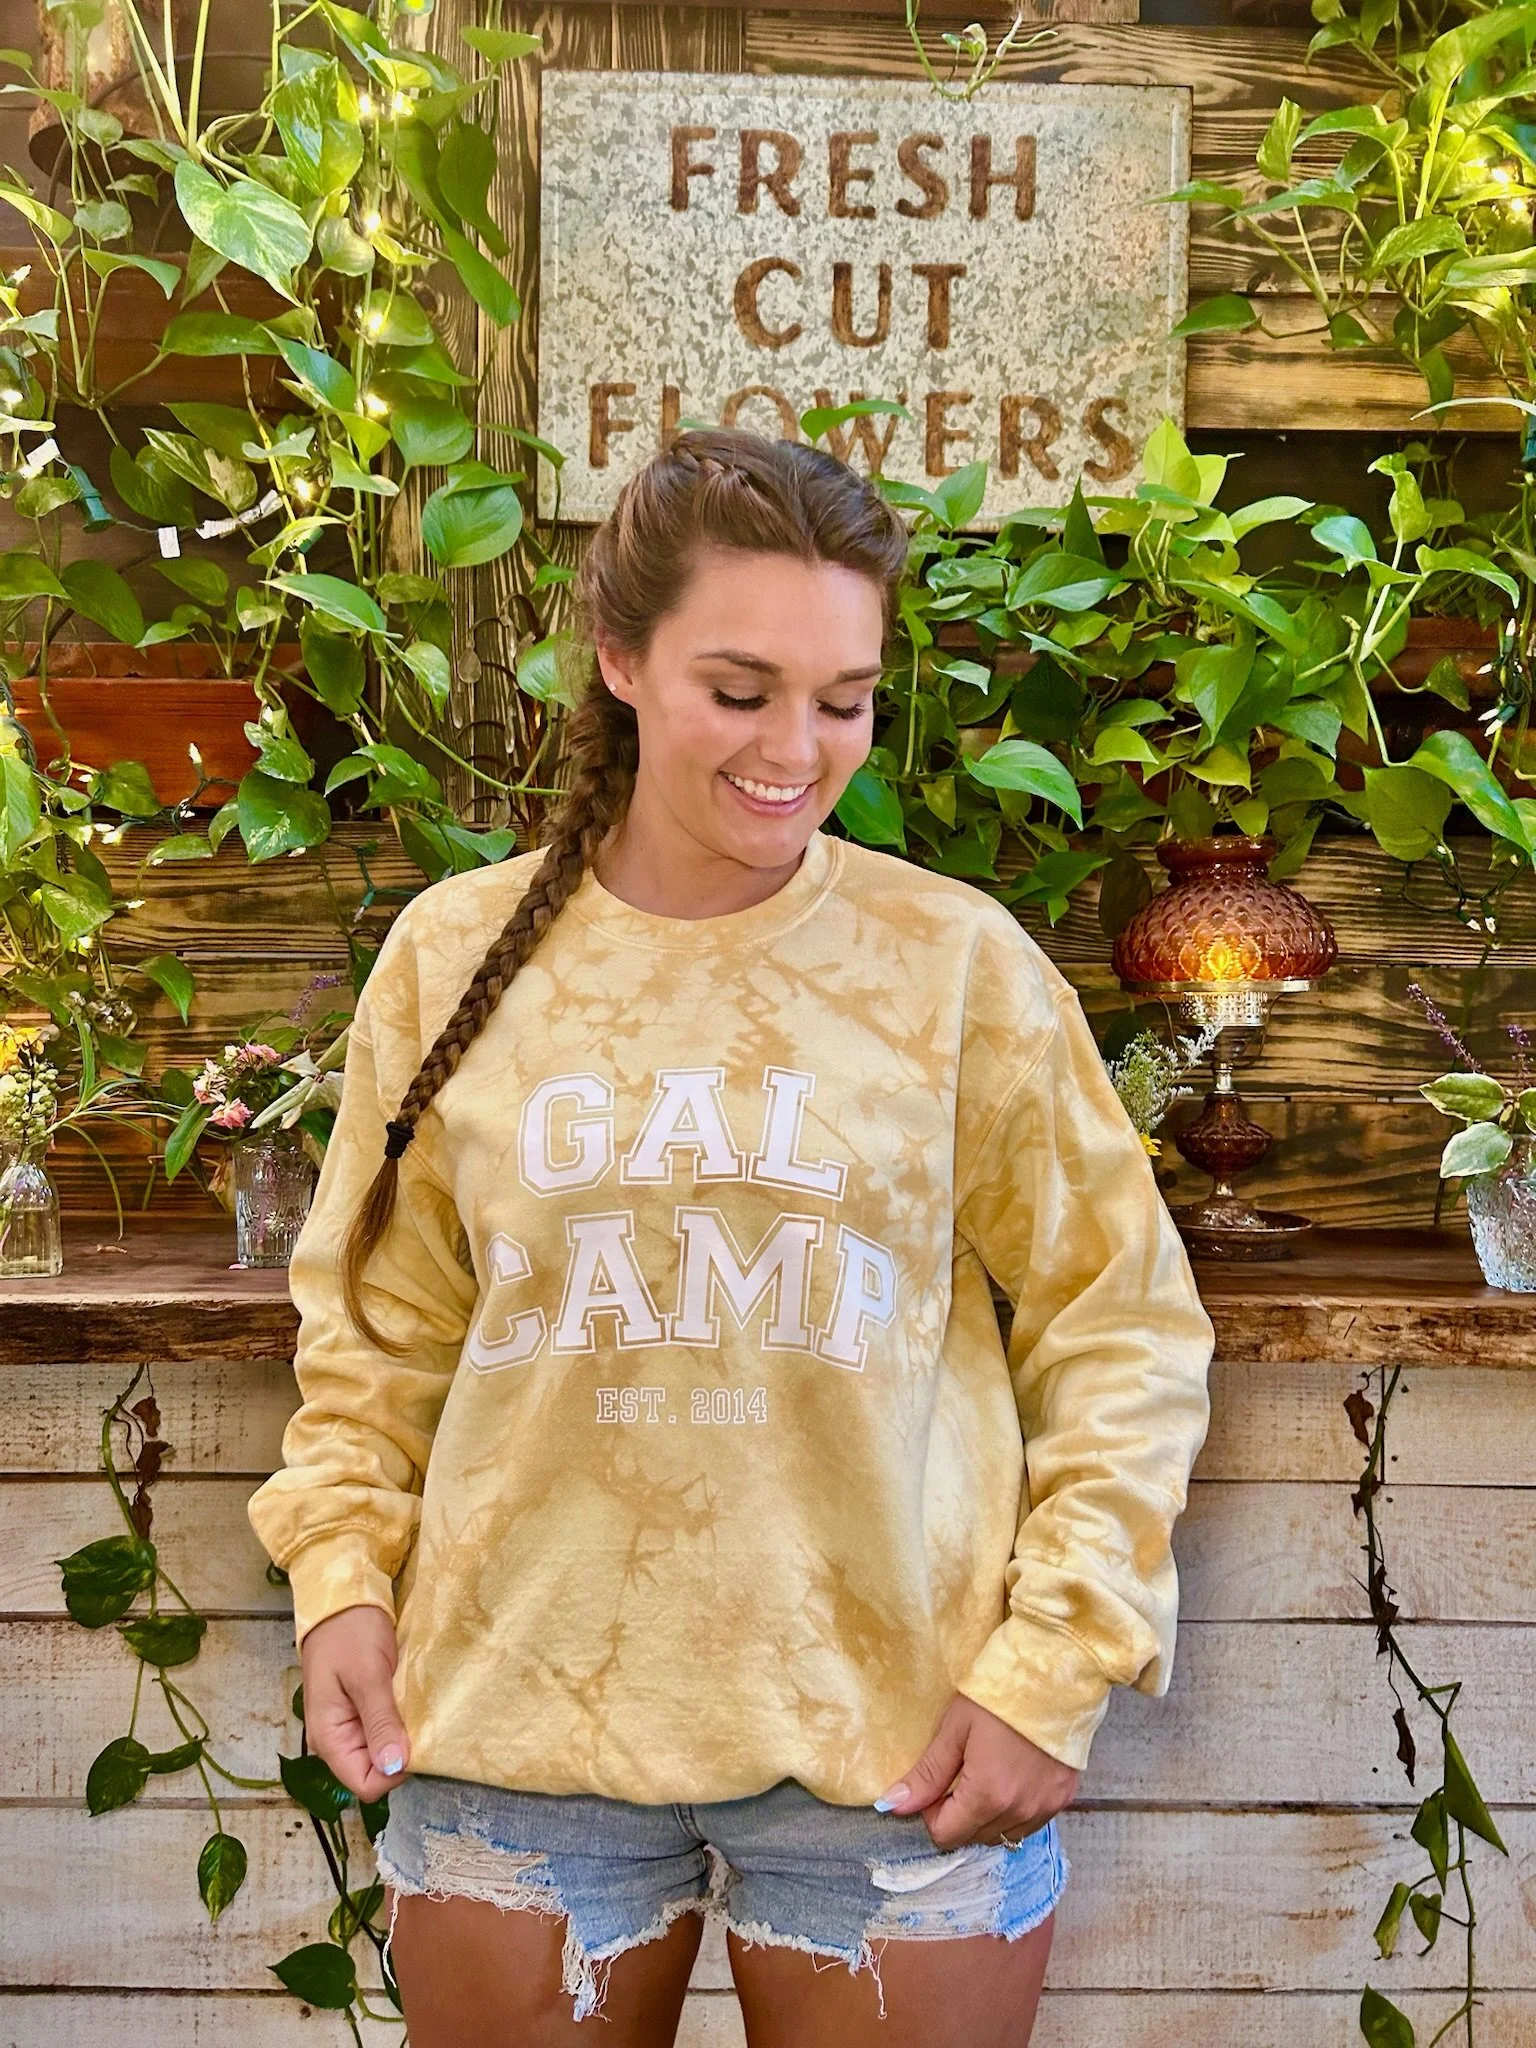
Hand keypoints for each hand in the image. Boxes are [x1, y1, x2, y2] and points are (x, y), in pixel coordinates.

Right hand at [300, 1603, 409, 1803]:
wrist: (342, 1595)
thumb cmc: (349, 1632)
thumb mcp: (367, 1675)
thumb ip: (380, 1722)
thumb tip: (394, 1767)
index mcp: (329, 1738)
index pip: (365, 1785)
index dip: (394, 1773)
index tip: (417, 1742)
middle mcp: (337, 1739)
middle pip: (376, 1770)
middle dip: (402, 1753)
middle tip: (422, 1721)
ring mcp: (350, 1724)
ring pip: (384, 1750)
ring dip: (404, 1735)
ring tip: (419, 1709)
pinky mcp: (362, 1708)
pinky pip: (385, 1728)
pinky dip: (401, 1720)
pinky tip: (413, 1703)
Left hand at [876, 1694, 1080, 1852]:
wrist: (1054, 1674)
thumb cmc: (998, 1694)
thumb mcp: (955, 1729)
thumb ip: (927, 1774)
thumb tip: (892, 1805)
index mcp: (988, 1796)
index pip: (947, 1836)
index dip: (932, 1812)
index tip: (937, 1781)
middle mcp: (1019, 1811)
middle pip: (974, 1838)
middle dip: (958, 1814)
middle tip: (960, 1772)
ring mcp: (1046, 1807)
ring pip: (1003, 1834)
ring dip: (987, 1816)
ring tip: (988, 1773)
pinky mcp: (1063, 1798)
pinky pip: (1030, 1822)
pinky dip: (1014, 1810)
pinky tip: (1013, 1777)